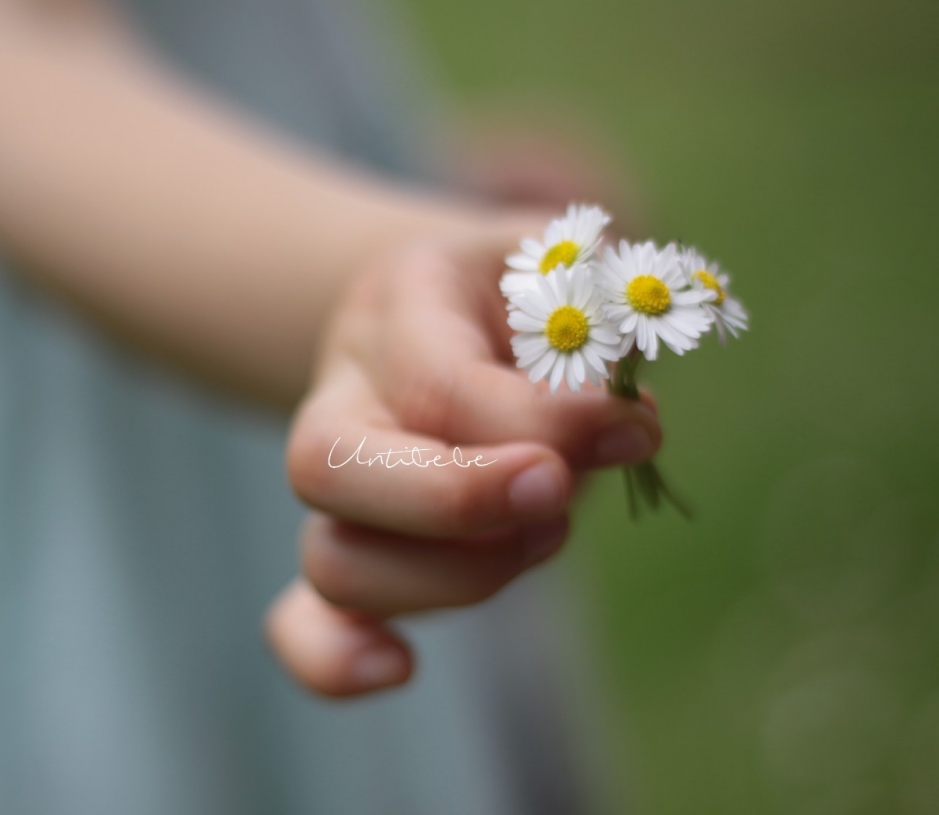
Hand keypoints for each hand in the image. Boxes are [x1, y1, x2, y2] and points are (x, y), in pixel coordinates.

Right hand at [265, 221, 661, 696]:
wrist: (462, 309)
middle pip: (327, 467)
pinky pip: (301, 619)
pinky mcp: (351, 545)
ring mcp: (337, 483)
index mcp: (400, 303)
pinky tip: (399, 667)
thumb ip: (602, 321)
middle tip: (558, 493)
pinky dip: (332, 658)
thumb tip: (628, 427)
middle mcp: (342, 392)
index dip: (541, 422)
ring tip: (549, 532)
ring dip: (452, 576)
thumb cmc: (533, 291)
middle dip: (456, 501)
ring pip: (333, 559)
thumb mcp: (574, 270)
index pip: (436, 383)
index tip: (637, 427)